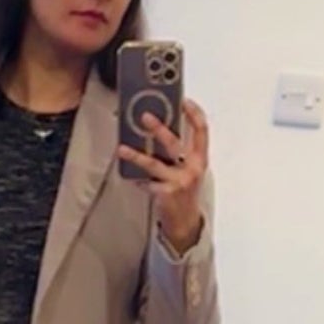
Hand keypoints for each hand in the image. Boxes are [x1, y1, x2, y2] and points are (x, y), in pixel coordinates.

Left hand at [118, 99, 208, 253]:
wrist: (186, 222)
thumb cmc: (185, 190)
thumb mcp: (189, 169)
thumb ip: (181, 151)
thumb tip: (160, 129)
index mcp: (200, 159)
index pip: (202, 132)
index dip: (194, 114)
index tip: (184, 101)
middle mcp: (192, 168)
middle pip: (174, 143)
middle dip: (159, 128)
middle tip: (144, 117)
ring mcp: (178, 181)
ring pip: (154, 164)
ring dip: (136, 155)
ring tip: (122, 149)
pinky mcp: (165, 193)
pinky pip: (146, 182)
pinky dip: (136, 178)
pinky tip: (128, 175)